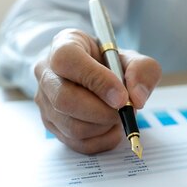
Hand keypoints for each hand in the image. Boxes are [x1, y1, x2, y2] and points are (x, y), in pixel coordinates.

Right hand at [34, 29, 161, 153]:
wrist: (100, 76)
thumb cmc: (112, 63)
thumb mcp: (133, 58)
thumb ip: (142, 70)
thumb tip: (136, 98)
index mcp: (64, 44)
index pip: (68, 60)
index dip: (96, 79)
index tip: (121, 96)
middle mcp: (47, 72)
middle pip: (64, 99)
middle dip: (102, 111)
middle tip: (125, 110)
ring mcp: (45, 101)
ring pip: (71, 126)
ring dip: (104, 126)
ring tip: (118, 115)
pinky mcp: (51, 124)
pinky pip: (77, 143)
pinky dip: (102, 140)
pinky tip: (111, 127)